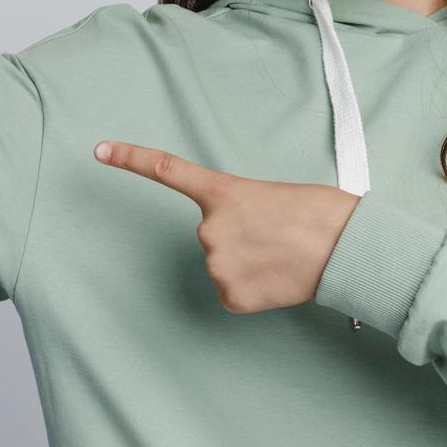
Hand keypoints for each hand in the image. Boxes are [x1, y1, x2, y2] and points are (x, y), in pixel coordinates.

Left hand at [94, 140, 359, 313]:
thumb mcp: (272, 197)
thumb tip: (238, 242)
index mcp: (222, 192)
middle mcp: (209, 228)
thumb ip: (240, 212)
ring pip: (223, 267)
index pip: (166, 169)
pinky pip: (232, 293)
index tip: (99, 149)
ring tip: (284, 256)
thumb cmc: (320, 214)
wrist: (347, 248)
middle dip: (240, 238)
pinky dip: (254, 289)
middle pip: (213, 236)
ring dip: (249, 264)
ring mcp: (217, 265)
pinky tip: (278, 279)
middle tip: (278, 234)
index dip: (130, 158)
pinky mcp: (230, 297)